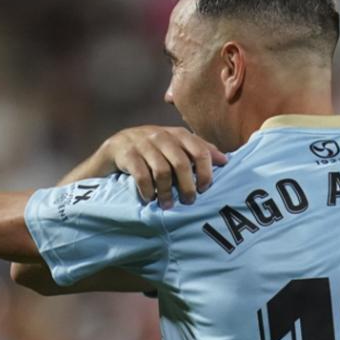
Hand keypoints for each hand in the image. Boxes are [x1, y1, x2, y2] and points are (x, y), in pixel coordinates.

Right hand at [96, 126, 226, 207]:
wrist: (114, 148)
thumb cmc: (151, 151)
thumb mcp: (175, 147)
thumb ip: (198, 151)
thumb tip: (225, 160)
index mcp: (177, 134)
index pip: (200, 150)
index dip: (206, 171)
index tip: (205, 188)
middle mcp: (161, 135)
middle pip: (182, 163)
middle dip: (187, 186)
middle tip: (188, 201)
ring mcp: (142, 143)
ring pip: (162, 171)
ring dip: (166, 192)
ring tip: (167, 205)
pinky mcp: (126, 153)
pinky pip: (141, 175)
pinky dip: (148, 190)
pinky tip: (149, 198)